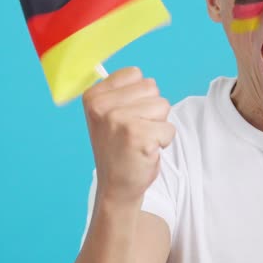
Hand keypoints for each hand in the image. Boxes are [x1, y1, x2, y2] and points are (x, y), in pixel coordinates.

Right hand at [82, 67, 174, 206]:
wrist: (116, 188)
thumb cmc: (119, 149)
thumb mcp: (108, 116)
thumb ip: (121, 93)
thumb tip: (142, 77)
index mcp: (93, 96)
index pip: (135, 74)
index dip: (139, 96)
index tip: (126, 118)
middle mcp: (102, 106)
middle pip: (152, 87)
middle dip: (151, 110)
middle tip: (135, 132)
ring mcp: (118, 120)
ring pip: (163, 105)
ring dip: (158, 125)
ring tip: (140, 141)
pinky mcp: (138, 136)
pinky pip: (169, 128)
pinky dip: (164, 141)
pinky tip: (146, 152)